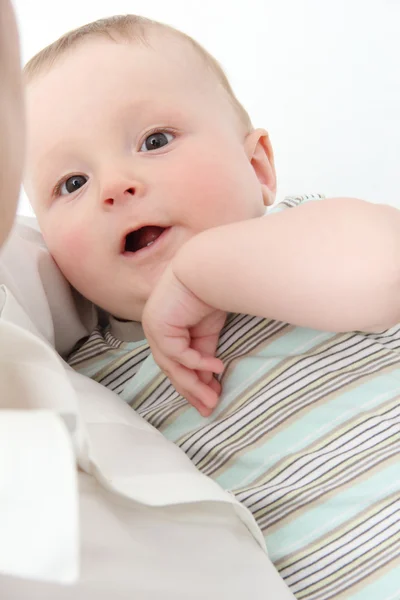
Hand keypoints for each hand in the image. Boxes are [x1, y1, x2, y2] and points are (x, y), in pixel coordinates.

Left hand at [142, 265, 225, 415]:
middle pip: (172, 370)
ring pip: (173, 366)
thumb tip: (210, 379)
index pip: (176, 365)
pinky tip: (217, 367)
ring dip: (194, 384)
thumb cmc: (209, 293)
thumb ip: (204, 353)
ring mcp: (154, 329)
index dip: (192, 384)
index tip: (208, 401)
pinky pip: (178, 354)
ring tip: (213, 398)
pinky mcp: (158, 326)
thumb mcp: (207, 331)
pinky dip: (197, 363)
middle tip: (209, 408)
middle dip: (192, 390)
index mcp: (166, 331)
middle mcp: (156, 331)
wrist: (206, 268)